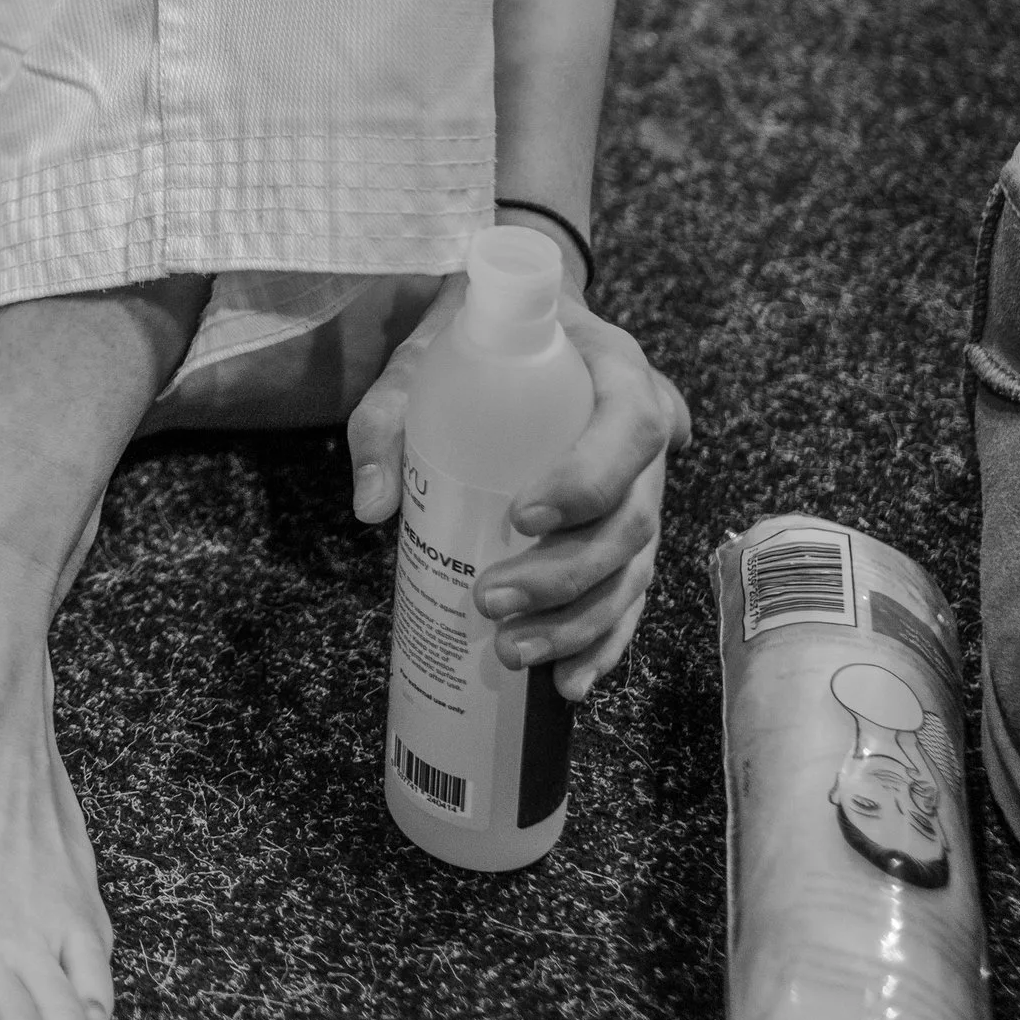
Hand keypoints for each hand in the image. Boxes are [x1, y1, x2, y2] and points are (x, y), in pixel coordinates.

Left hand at [349, 279, 689, 702]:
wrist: (510, 337)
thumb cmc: (471, 344)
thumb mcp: (423, 361)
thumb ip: (388, 419)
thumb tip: (372, 506)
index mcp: (615, 369)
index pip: (628, 428)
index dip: (587, 480)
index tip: (521, 516)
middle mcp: (646, 431)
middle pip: (632, 519)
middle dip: (565, 575)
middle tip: (492, 602)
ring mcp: (647, 488)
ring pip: (635, 569)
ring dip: (579, 622)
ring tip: (513, 652)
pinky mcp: (629, 531)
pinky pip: (631, 594)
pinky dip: (602, 641)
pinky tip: (566, 682)